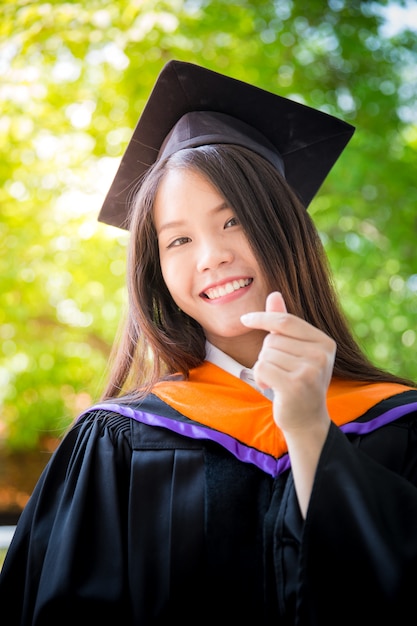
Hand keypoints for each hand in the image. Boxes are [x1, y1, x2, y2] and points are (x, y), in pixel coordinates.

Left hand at [241, 292, 334, 433]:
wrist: (307, 420)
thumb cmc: (298, 382)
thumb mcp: (295, 350)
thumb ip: (284, 323)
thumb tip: (274, 293)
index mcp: (324, 341)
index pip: (286, 320)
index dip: (263, 317)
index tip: (245, 319)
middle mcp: (321, 354)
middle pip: (273, 338)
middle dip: (267, 353)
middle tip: (280, 371)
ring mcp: (311, 370)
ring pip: (266, 353)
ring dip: (263, 367)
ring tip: (278, 381)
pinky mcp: (296, 385)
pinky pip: (262, 367)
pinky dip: (260, 377)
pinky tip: (271, 387)